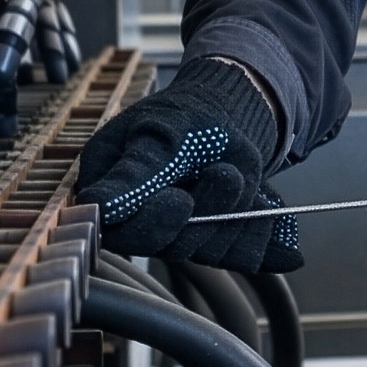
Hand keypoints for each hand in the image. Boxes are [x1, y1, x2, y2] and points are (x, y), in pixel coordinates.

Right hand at [75, 59, 300, 273]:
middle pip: (167, 246)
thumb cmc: (188, 114)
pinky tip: (270, 216)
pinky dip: (259, 232)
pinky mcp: (214, 241)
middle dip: (204, 213)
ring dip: (233, 213)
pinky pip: (240, 254)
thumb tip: (96, 209)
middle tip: (224, 175)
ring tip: (238, 172)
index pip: (116, 230)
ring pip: (207, 251)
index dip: (150, 224)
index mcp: (111, 187)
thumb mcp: (161, 132)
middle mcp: (141, 218)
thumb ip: (134, 174)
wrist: (233, 112)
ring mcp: (179, 233)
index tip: (181, 200)